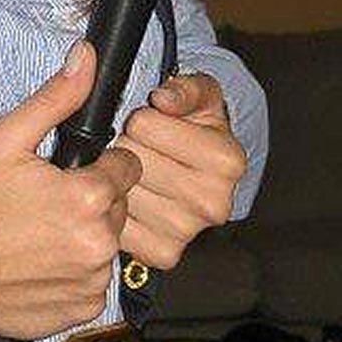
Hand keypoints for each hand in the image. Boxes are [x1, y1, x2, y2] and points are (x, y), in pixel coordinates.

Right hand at [0, 42, 141, 340]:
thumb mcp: (6, 137)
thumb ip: (56, 98)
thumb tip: (86, 58)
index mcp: (87, 197)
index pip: (127, 168)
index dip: (100, 163)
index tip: (69, 170)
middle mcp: (98, 244)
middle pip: (119, 207)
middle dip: (91, 199)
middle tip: (48, 200)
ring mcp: (92, 282)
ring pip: (107, 244)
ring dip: (84, 235)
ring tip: (41, 231)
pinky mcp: (82, 309)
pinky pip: (95, 280)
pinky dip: (75, 271)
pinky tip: (42, 260)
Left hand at [115, 72, 247, 270]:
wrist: (200, 168)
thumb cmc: (195, 125)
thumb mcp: (198, 93)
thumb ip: (183, 88)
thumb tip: (163, 99)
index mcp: (226, 160)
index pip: (145, 125)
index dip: (140, 118)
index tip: (150, 121)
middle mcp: (214, 202)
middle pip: (131, 160)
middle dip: (126, 146)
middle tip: (139, 147)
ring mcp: (189, 231)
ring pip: (121, 191)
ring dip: (118, 178)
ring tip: (136, 170)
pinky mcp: (163, 253)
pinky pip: (120, 226)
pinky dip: (116, 209)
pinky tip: (130, 197)